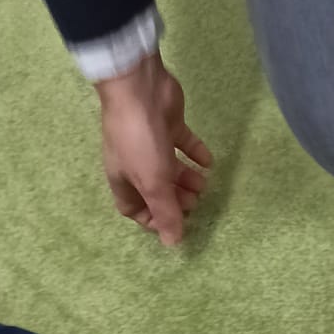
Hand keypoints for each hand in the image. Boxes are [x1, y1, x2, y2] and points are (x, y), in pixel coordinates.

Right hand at [96, 51, 212, 245]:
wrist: (140, 89)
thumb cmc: (140, 140)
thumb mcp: (153, 182)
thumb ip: (165, 212)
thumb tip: (173, 244)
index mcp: (124, 179)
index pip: (134, 208)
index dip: (153, 219)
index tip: (175, 224)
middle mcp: (135, 162)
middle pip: (156, 189)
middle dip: (176, 199)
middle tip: (195, 202)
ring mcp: (151, 142)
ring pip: (170, 168)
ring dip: (188, 179)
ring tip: (204, 184)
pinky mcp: (167, 125)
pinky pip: (184, 145)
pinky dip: (197, 154)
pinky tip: (210, 161)